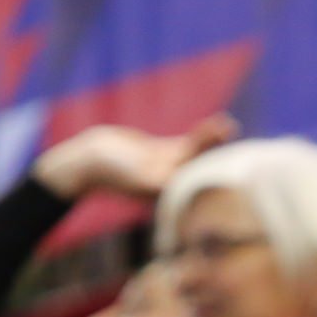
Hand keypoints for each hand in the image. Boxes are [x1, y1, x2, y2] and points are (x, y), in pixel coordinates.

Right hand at [32, 116, 237, 199]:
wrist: (87, 161)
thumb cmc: (105, 171)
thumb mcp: (131, 174)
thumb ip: (150, 179)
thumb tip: (167, 184)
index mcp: (166, 193)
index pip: (194, 181)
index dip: (210, 170)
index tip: (226, 160)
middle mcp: (169, 182)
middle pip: (198, 165)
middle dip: (214, 150)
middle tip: (229, 131)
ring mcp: (167, 167)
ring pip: (194, 152)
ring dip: (210, 139)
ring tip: (228, 124)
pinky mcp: (163, 154)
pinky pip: (186, 143)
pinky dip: (202, 134)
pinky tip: (217, 123)